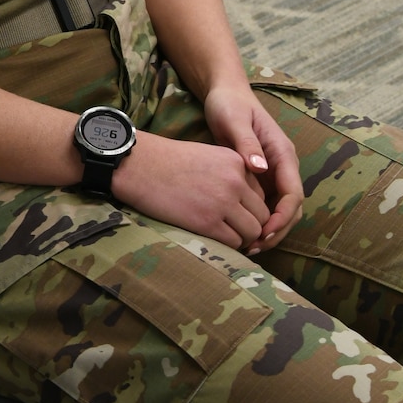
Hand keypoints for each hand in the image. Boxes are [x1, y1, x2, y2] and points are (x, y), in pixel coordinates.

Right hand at [110, 129, 273, 251]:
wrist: (139, 167)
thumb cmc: (169, 162)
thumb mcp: (208, 157)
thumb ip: (231, 175)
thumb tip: (244, 203)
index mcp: (237, 163)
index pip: (262, 195)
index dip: (251, 209)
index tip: (237, 215)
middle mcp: (236, 182)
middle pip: (262, 215)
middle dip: (251, 226)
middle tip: (235, 231)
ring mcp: (223, 202)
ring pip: (253, 231)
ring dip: (242, 238)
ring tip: (226, 236)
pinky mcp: (207, 222)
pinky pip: (233, 242)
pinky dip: (229, 245)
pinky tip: (215, 239)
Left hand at [202, 82, 304, 250]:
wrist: (225, 95)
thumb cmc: (229, 104)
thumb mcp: (235, 120)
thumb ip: (247, 144)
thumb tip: (261, 168)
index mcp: (283, 153)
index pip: (293, 194)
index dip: (282, 217)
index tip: (264, 232)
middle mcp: (284, 166)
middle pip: (292, 208)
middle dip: (278, 230)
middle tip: (254, 247)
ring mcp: (274, 173)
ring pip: (281, 210)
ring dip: (270, 230)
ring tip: (248, 246)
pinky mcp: (262, 178)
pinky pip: (266, 205)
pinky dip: (259, 221)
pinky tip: (241, 232)